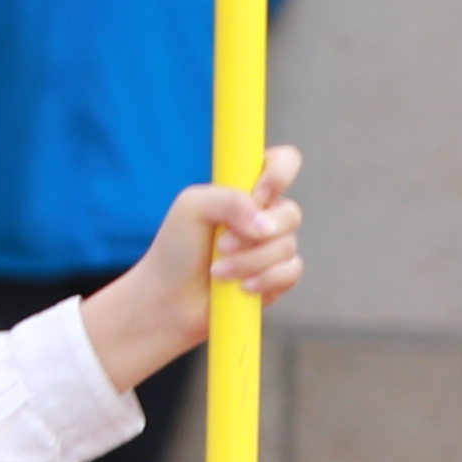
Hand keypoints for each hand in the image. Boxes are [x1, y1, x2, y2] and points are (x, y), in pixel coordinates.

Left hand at [79, 149, 305, 394]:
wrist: (170, 299)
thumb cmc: (176, 248)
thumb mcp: (192, 206)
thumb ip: (230, 199)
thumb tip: (266, 226)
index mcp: (246, 189)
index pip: (283, 162)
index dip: (280, 173)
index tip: (258, 194)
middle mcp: (264, 216)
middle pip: (290, 212)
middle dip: (256, 234)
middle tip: (222, 244)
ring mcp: (272, 247)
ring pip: (287, 246)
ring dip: (250, 261)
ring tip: (218, 271)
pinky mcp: (277, 278)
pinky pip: (291, 271)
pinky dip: (265, 279)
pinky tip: (241, 287)